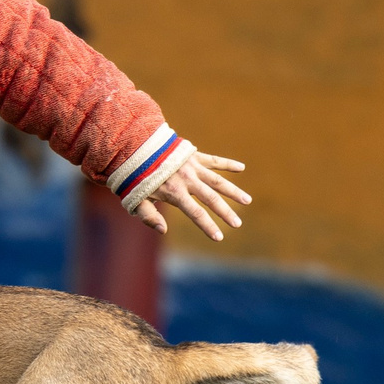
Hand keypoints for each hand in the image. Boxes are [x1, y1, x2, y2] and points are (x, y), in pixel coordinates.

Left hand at [131, 150, 251, 240]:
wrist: (135, 146)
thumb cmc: (135, 177)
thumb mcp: (136, 200)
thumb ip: (149, 216)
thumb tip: (163, 230)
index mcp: (175, 193)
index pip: (196, 213)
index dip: (208, 226)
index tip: (219, 237)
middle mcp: (187, 180)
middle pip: (212, 199)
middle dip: (226, 213)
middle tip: (237, 224)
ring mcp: (193, 167)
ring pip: (218, 180)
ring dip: (233, 191)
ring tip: (247, 201)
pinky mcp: (194, 156)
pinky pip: (214, 160)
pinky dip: (228, 164)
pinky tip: (242, 168)